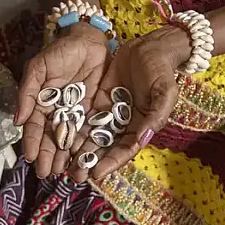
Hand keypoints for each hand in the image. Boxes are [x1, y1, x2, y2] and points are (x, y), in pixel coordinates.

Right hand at [16, 22, 108, 177]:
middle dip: (50, 157)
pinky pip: (91, 133)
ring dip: (69, 158)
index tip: (32, 158)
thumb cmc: (61, 52)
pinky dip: (89, 148)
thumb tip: (18, 120)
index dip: (33, 143)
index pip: (36, 128)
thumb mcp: (39, 68)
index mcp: (42, 104)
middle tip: (48, 173)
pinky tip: (86, 160)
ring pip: (72, 141)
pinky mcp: (96, 114)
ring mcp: (78, 115)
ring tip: (68, 173)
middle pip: (53, 139)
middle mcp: (59, 114)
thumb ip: (28, 92)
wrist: (90, 41)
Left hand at [69, 27, 182, 182]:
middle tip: (73, 176)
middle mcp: (124, 125)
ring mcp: (110, 114)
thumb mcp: (165, 92)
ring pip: (91, 136)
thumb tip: (142, 139)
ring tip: (62, 164)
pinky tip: (59, 138)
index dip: (111, 163)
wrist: (151, 47)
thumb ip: (155, 116)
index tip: (96, 174)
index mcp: (141, 127)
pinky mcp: (98, 101)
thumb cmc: (161, 71)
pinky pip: (84, 117)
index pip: (125, 150)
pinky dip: (74, 129)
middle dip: (89, 162)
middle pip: (105, 148)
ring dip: (78, 150)